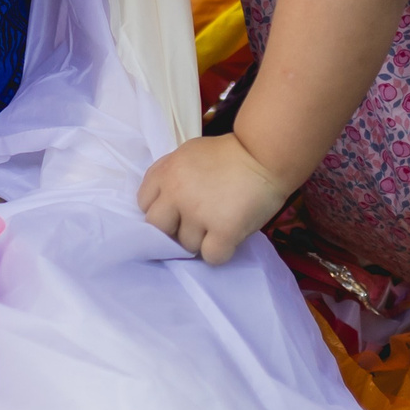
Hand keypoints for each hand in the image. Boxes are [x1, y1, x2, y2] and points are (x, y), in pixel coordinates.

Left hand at [136, 134, 291, 264]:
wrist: (266, 153)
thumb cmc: (231, 153)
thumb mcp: (190, 153)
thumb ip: (171, 174)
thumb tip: (162, 201)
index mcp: (167, 172)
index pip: (144, 203)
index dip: (161, 209)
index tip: (175, 211)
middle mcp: (176, 193)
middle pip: (158, 228)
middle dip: (173, 229)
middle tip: (194, 224)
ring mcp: (198, 213)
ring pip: (186, 245)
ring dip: (201, 240)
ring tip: (220, 223)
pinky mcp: (223, 230)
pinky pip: (211, 256)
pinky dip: (220, 252)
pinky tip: (229, 238)